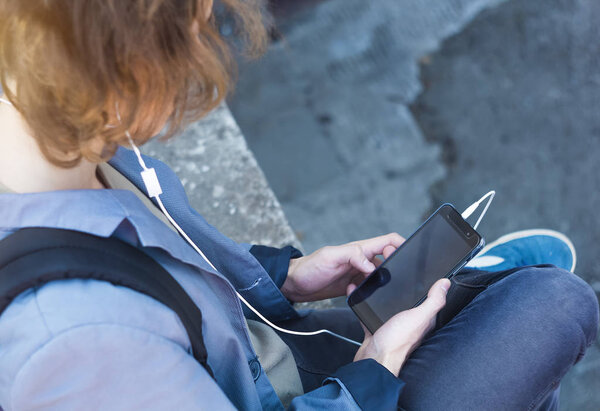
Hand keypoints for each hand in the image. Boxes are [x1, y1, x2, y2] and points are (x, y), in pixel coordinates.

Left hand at [281, 233, 403, 301]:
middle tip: (400, 280)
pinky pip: (371, 288)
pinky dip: (374, 292)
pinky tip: (368, 298)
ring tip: (388, 291)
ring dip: (387, 281)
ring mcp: (358, 273)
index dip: (401, 245)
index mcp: (359, 249)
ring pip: (382, 274)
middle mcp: (362, 259)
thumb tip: (371, 265)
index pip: (388, 241)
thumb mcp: (330, 257)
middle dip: (399, 266)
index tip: (407, 258)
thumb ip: (351, 256)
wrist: (294, 285)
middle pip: (390, 258)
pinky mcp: (353, 286)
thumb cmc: (309, 268)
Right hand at [353, 277, 450, 375]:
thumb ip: (433, 301)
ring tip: (381, 285)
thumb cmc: (396, 342)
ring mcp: (393, 328)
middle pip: (410, 305)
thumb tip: (445, 284)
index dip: (431, 290)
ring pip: (391, 309)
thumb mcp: (419, 317)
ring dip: (386, 299)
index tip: (429, 276)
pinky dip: (368, 307)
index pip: (431, 303)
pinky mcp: (378, 330)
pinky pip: (373, 315)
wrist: (373, 359)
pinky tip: (364, 298)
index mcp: (422, 321)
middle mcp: (409, 325)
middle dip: (406, 292)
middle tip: (403, 277)